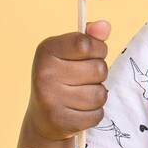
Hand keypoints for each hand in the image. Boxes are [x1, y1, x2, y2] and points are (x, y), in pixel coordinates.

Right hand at [25, 20, 111, 141]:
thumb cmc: (62, 78)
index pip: (86, 43)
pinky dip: (93, 114)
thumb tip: (104, 26)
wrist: (42, 118)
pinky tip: (78, 111)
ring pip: (100, 94)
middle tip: (82, 80)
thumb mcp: (71, 54)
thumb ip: (90, 38)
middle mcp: (44, 73)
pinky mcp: (60, 121)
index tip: (91, 55)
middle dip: (98, 75)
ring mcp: (50, 98)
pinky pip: (97, 114)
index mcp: (46, 50)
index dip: (98, 50)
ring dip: (97, 95)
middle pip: (99, 69)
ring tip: (80, 96)